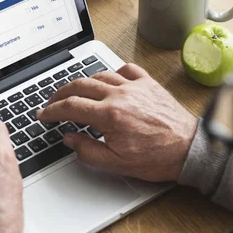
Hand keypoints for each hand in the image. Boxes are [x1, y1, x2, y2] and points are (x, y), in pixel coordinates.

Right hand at [38, 64, 196, 181]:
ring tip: (74, 91)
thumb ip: (87, 150)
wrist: (189, 149)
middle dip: (60, 93)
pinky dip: (113, 72)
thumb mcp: (116, 163)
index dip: (52, 111)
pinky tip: (109, 80)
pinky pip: (126, 69)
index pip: (70, 107)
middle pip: (80, 86)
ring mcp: (135, 86)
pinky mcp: (148, 84)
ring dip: (82, 82)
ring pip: (100, 75)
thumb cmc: (157, 157)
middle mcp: (120, 95)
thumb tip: (69, 138)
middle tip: (52, 101)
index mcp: (110, 115)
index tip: (43, 114)